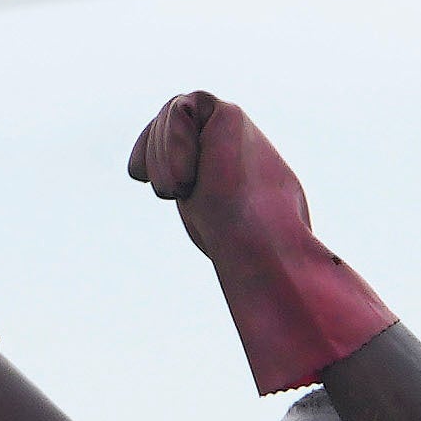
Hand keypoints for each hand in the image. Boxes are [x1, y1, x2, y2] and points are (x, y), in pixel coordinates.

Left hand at [130, 89, 395, 391]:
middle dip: (155, 150)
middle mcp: (238, 148)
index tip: (161, 190)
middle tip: (166, 191)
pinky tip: (185, 179)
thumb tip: (260, 313)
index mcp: (239, 173)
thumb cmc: (257, 267)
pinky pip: (185, 107)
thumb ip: (229, 236)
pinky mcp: (231, 116)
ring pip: (175, 113)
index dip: (159, 155)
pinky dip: (171, 138)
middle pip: (175, 121)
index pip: (186, 144)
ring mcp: (235, 132)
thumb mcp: (235, 249)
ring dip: (162, 152)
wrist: (265, 254)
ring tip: (178, 191)